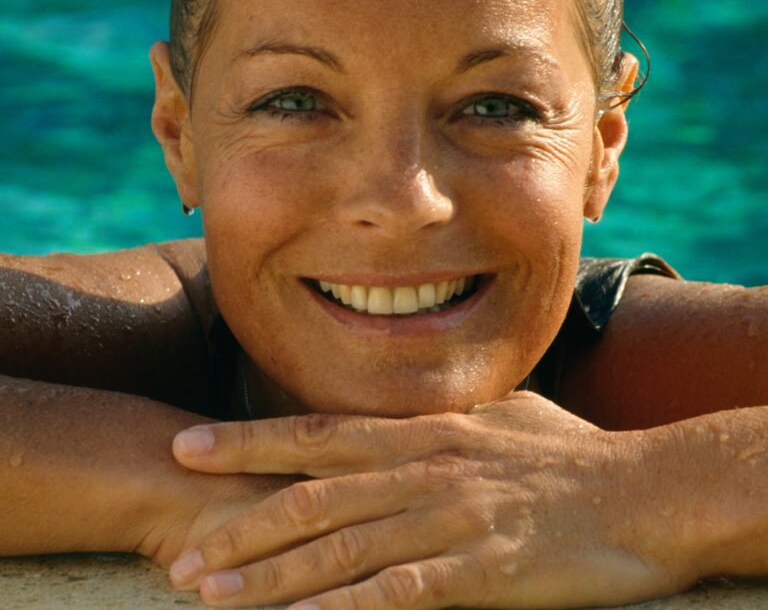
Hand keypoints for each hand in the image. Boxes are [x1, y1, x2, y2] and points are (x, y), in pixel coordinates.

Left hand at [168, 392, 696, 608]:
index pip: (317, 432)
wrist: (642, 490)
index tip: (188, 449)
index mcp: (423, 428)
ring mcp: (448, 517)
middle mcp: (423, 466)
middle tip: (178, 550)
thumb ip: (443, 415)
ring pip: (339, 545)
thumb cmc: (568, 452)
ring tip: (210, 595)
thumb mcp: (498, 414)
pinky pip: (396, 592)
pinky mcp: (478, 569)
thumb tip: (408, 411)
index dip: (247, 443)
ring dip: (269, 574)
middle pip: (311, 492)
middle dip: (237, 521)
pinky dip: (340, 609)